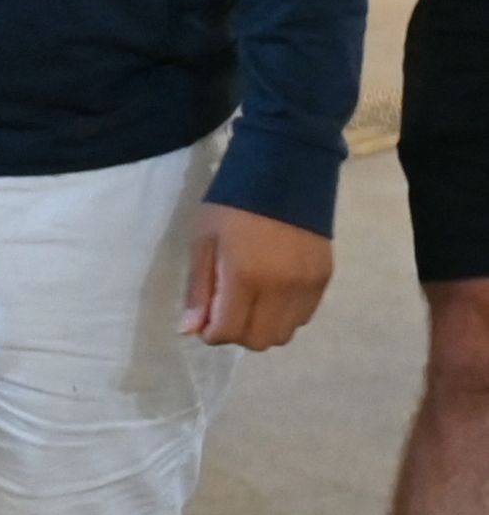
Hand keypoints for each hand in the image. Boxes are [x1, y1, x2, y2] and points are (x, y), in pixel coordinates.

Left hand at [183, 201, 331, 349]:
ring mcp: (307, 285)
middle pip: (260, 341)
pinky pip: (303, 317)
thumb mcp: (203, 241)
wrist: (284, 173)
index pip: (229, 331)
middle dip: (237, 334)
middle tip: (225, 310)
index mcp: (245, 276)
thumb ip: (199, 289)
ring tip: (249, 301)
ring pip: (285, 334)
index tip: (204, 321)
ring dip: (262, 327)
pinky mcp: (324, 278)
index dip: (211, 333)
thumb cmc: (231, 205)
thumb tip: (190, 331)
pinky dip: (284, 315)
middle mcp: (282, 288)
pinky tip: (271, 292)